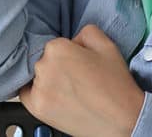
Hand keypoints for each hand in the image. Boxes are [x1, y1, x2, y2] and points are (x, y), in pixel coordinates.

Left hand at [18, 25, 145, 136]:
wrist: (125, 120)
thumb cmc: (116, 85)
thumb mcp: (106, 45)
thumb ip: (84, 31)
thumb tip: (72, 39)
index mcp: (57, 47)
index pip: (54, 45)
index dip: (68, 55)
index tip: (79, 65)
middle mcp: (43, 65)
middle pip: (43, 60)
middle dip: (57, 67)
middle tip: (77, 80)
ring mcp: (39, 88)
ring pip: (36, 76)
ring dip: (48, 81)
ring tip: (70, 92)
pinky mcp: (37, 107)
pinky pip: (27, 94)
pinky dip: (36, 94)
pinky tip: (54, 97)